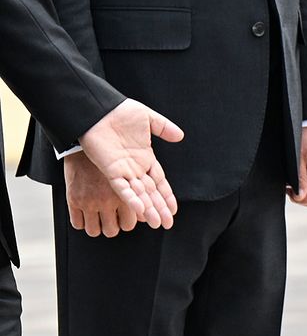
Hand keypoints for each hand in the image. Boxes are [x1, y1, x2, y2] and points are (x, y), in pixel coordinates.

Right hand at [65, 155, 137, 237]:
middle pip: (112, 230)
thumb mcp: (129, 171)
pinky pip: (77, 224)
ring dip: (98, 227)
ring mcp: (89, 201)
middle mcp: (107, 200)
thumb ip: (137, 193)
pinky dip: (82, 223)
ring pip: (94, 231)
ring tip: (100, 221)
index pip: (130, 223)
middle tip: (113, 221)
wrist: (85, 142)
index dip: (128, 222)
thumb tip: (143, 213)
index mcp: (124, 192)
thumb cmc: (109, 154)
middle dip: (113, 227)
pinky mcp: (73, 200)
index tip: (127, 219)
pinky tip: (86, 218)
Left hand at [76, 98, 182, 228]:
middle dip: (160, 208)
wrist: (97, 110)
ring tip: (156, 223)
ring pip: (138, 194)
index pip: (159, 180)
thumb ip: (163, 128)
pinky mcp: (111, 170)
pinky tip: (139, 210)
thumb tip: (180, 136)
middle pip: (150, 191)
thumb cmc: (119, 112)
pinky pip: (123, 188)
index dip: (166, 195)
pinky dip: (132, 198)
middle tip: (168, 224)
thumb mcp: (147, 118)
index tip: (173, 209)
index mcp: (144, 157)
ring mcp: (123, 170)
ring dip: (148, 209)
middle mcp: (134, 167)